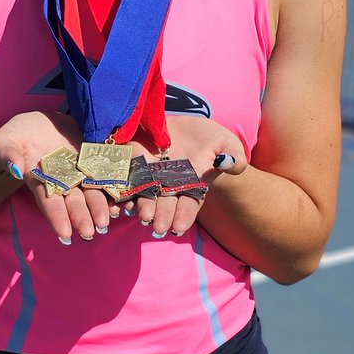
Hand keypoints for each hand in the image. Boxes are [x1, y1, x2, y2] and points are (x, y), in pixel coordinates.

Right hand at [0, 112, 124, 243]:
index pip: (48, 202)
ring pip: (91, 192)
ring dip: (99, 207)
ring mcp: (79, 171)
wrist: (39, 124)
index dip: (57, 217)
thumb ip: (8, 155)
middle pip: (73, 202)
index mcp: (40, 181)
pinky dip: (113, 186)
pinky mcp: (92, 159)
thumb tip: (15, 170)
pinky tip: (121, 199)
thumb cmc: (18, 135)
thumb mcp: (7, 141)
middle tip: (90, 233)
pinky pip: (105, 174)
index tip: (64, 234)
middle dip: (81, 217)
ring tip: (106, 221)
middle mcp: (62, 181)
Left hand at [127, 116, 245, 238]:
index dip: (184, 215)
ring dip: (143, 206)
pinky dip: (123, 191)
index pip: (189, 204)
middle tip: (157, 228)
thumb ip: (233, 156)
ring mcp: (151, 177)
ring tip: (143, 216)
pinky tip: (121, 201)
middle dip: (162, 216)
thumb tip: (230, 163)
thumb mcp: (225, 143)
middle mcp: (170, 186)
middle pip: (165, 204)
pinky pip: (127, 180)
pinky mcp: (135, 164)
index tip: (179, 227)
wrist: (181, 126)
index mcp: (192, 186)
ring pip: (145, 195)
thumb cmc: (208, 138)